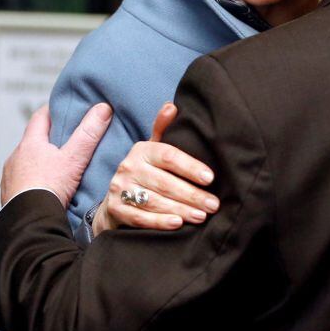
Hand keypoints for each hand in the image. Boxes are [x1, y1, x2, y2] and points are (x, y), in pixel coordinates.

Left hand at [0, 103, 112, 207]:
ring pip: (26, 162)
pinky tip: (44, 189)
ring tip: (55, 168)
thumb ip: (89, 133)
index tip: (62, 108)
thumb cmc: (48, 188)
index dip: (52, 110)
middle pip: (32, 141)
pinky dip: (32, 182)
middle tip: (65, 139)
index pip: (40, 117)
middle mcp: (16, 158)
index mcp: (30, 144)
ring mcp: (10, 177)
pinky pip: (22, 182)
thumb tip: (103, 108)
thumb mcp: (74, 158)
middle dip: (47, 139)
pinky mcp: (9, 196)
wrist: (29, 222)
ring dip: (38, 162)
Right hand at [91, 102, 217, 235]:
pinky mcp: (116, 209)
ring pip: (155, 201)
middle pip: (164, 182)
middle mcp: (129, 167)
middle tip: (213, 204)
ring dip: (180, 209)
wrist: (115, 201)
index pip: (169, 156)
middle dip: (192, 194)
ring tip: (201, 216)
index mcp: (142, 150)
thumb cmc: (145, 173)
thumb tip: (172, 106)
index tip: (210, 178)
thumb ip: (163, 130)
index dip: (190, 166)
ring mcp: (120, 189)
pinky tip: (177, 224)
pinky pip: (140, 217)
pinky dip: (159, 221)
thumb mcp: (153, 150)